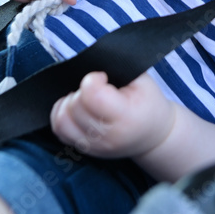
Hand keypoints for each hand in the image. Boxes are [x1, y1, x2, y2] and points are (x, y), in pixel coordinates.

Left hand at [50, 71, 174, 159]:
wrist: (155, 135)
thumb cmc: (149, 103)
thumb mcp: (143, 80)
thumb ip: (118, 70)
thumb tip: (91, 63)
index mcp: (126, 116)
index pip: (92, 95)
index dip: (92, 79)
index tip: (103, 77)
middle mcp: (108, 136)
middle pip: (75, 105)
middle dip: (82, 90)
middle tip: (97, 88)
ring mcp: (94, 146)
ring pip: (62, 119)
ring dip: (69, 103)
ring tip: (85, 99)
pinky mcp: (85, 150)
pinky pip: (59, 130)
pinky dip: (62, 115)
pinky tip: (77, 109)